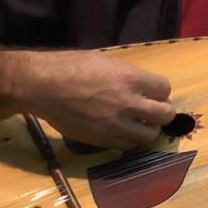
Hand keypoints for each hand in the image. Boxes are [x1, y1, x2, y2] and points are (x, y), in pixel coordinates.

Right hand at [24, 49, 177, 150]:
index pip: (164, 89)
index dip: (161, 91)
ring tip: (140, 124)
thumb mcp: (106, 62)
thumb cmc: (71, 66)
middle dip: (163, 112)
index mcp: (130, 78)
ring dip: (148, 129)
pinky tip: (124, 132)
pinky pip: (128, 145)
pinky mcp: (102, 139)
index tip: (155, 93)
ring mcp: (115, 124)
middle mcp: (128, 102)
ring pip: (149, 135)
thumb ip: (127, 75)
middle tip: (155, 111)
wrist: (43, 86)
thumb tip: (141, 86)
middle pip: (164, 114)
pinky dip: (130, 140)